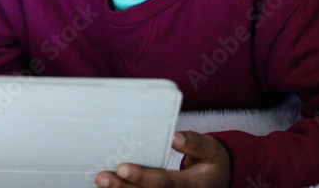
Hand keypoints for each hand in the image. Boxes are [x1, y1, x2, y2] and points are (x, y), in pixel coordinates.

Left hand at [95, 131, 229, 187]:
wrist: (218, 182)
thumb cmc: (211, 162)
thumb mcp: (211, 149)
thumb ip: (194, 143)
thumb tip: (174, 136)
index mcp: (193, 185)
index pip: (165, 183)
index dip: (143, 177)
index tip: (122, 167)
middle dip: (123, 187)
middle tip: (102, 177)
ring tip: (100, 180)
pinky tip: (110, 186)